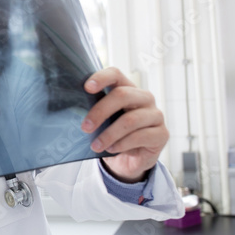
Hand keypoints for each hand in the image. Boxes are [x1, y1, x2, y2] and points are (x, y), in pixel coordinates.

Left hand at [81, 67, 167, 182]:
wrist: (129, 160)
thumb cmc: (113, 134)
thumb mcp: (102, 121)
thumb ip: (94, 111)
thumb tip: (72, 109)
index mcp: (127, 89)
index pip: (116, 74)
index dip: (102, 77)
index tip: (87, 87)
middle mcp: (144, 98)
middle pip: (122, 95)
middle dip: (100, 111)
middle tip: (85, 127)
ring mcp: (155, 115)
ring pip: (130, 120)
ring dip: (109, 134)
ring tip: (95, 145)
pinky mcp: (162, 134)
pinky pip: (140, 136)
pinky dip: (122, 144)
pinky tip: (111, 149)